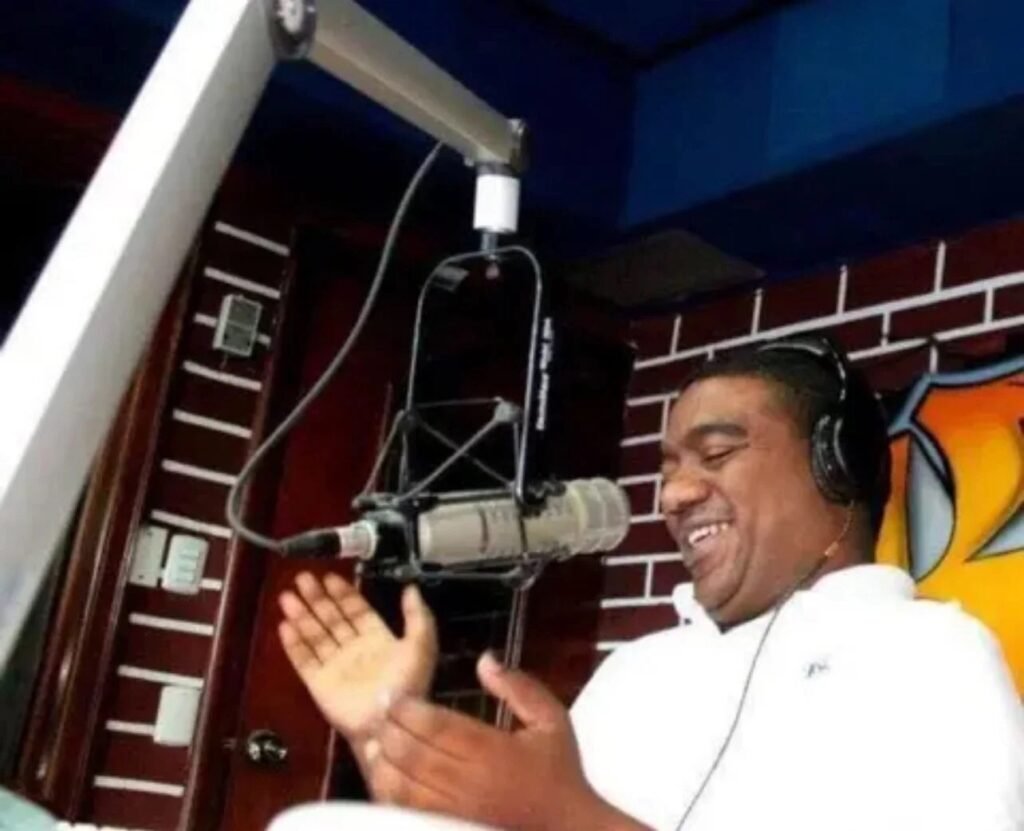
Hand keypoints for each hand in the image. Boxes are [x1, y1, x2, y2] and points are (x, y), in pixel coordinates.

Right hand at [277, 572, 437, 740]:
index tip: (329, 577)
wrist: (388, 724)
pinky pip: (304, 660)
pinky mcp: (319, 684)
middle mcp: (354, 649)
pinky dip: (294, 644)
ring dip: (301, 615)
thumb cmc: (407, 685)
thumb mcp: (421, 646)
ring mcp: (335, 666)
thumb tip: (410, 587)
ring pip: (315, 635)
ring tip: (286, 596)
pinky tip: (284, 626)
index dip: (343, 594)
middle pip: (332, 618)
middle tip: (302, 579)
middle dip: (317, 599)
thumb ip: (418, 616)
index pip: (357, 610)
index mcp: (378, 639)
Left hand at [366, 653, 647, 830]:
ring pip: (403, 788)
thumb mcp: (551, 721)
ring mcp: (456, 815)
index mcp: (492, 751)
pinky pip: (408, 815)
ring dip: (382, 763)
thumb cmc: (560, 774)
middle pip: (412, 754)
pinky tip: (387, 780)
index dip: (406, 708)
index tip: (392, 697)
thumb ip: (518, 687)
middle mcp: (469, 784)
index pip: (435, 725)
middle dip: (388, 730)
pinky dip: (391, 797)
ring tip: (375, 744)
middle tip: (379, 714)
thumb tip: (484, 659)